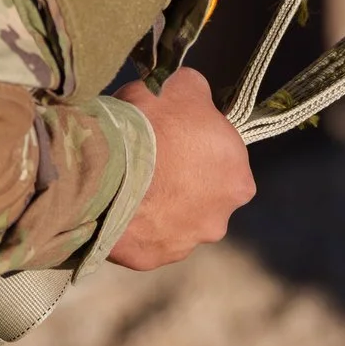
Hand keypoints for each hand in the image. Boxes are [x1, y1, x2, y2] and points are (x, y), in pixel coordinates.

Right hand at [106, 67, 254, 269]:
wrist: (106, 170)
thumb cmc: (150, 124)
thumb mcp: (180, 86)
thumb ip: (197, 93)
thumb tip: (194, 95)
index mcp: (238, 178)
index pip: (221, 157)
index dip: (195, 143)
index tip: (170, 134)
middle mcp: (220, 219)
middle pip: (200, 194)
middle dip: (179, 180)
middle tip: (148, 160)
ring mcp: (184, 244)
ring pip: (173, 220)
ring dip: (156, 205)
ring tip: (126, 183)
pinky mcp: (151, 259)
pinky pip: (143, 238)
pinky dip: (132, 224)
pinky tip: (115, 204)